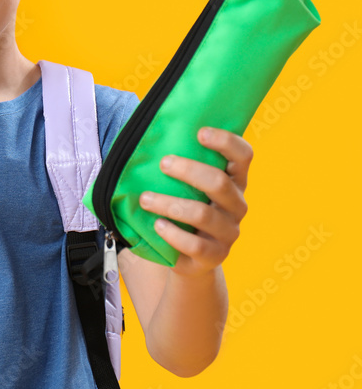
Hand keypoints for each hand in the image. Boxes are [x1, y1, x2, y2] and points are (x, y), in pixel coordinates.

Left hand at [138, 126, 252, 277]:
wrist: (189, 256)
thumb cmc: (184, 209)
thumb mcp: (188, 187)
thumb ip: (181, 166)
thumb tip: (150, 136)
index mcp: (234, 182)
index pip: (243, 156)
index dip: (226, 142)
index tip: (200, 133)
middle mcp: (237, 205)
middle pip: (219, 183)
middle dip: (189, 171)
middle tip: (163, 163)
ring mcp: (228, 232)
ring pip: (202, 214)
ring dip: (170, 204)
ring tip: (145, 199)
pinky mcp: (215, 255)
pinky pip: (195, 244)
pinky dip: (173, 234)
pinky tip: (157, 225)